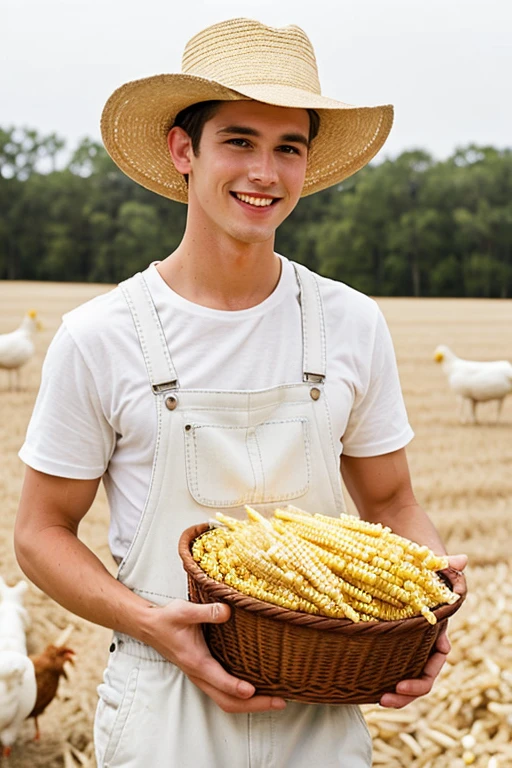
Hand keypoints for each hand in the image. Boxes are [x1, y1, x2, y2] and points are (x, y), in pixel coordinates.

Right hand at [144, 598, 286, 713]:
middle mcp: (200, 675)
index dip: (236, 687)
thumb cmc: (168, 619)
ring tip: (275, 700)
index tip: (253, 690)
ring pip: (226, 701)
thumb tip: (228, 611)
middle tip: (280, 701)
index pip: (219, 680)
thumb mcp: (185, 610)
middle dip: (254, 705)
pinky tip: (257, 690)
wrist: (151, 627)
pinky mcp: (204, 674)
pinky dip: (242, 698)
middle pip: (228, 701)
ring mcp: (202, 677)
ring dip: (250, 705)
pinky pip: (224, 694)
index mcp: (196, 661)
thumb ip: (206, 611)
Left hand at [379, 553, 467, 708]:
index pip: (436, 659)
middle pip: (422, 676)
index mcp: (436, 627)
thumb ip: (447, 564)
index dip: (425, 675)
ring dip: (396, 692)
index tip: (404, 683)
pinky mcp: (389, 638)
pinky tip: (364, 686)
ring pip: (405, 674)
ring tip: (378, 700)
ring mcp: (406, 641)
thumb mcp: (433, 563)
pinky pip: (388, 662)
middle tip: (385, 699)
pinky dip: (380, 676)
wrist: (407, 555)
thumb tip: (461, 560)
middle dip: (407, 692)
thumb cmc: (423, 561)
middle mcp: (423, 639)